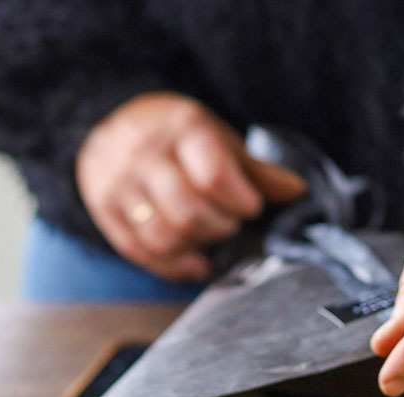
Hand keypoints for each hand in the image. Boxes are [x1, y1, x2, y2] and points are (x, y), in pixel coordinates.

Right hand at [76, 92, 305, 280]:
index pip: (214, 177)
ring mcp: (119, 183)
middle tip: (228, 222)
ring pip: (163, 237)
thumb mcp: (219, 139)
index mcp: (182, 128)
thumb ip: (257, 170)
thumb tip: (299, 191)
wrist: (108, 122)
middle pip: (188, 213)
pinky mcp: (105, 210)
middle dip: (219, 227)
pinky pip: (141, 252)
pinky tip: (194, 262)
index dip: (241, 203)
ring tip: (208, 236)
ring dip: (196, 247)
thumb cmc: (176, 136)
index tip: (249, 206)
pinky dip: (174, 267)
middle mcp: (144, 153)